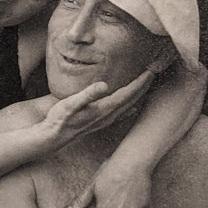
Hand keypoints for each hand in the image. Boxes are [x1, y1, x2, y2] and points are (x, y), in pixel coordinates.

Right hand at [39, 68, 157, 146]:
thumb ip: (88, 94)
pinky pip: (121, 113)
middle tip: (154, 73)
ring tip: (146, 85)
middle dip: (144, 86)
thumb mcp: (71, 103)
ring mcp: (105, 120)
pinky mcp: (100, 122)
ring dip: (139, 95)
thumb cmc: (60, 118)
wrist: (54, 136)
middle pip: (132, 99)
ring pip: (128, 106)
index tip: (150, 71)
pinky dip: (130, 107)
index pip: (128, 93)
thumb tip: (104, 85)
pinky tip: (133, 108)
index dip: (140, 82)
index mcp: (104, 108)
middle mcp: (108, 115)